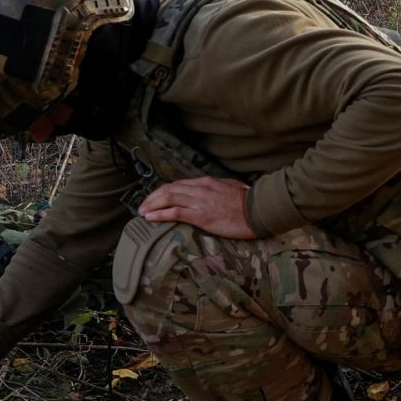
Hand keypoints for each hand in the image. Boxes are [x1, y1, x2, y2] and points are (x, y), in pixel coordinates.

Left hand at [138, 176, 258, 238]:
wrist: (257, 210)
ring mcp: (199, 201)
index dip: (162, 191)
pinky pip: (174, 212)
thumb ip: (217, 189)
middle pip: (168, 189)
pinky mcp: (200, 215)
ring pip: (168, 198)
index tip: (155, 198)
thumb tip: (211, 193)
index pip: (178, 184)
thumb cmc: (248, 202)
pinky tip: (150, 217)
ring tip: (142, 212)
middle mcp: (199, 189)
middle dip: (152, 197)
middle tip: (142, 206)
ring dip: (152, 205)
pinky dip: (160, 214)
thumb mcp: (230, 189)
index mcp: (206, 182)